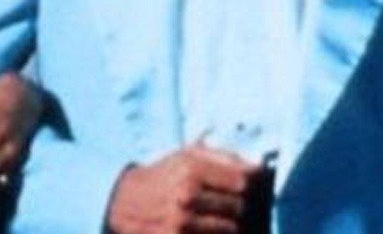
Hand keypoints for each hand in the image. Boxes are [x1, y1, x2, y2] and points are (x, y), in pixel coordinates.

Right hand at [105, 144, 258, 233]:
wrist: (124, 203)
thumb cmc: (163, 176)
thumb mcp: (186, 155)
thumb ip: (222, 157)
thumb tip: (258, 168)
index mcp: (191, 169)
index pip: (243, 180)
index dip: (255, 183)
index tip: (258, 185)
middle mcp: (187, 196)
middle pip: (240, 206)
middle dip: (245, 206)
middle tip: (242, 204)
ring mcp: (182, 223)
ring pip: (232, 229)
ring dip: (235, 225)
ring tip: (230, 218)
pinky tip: (217, 228)